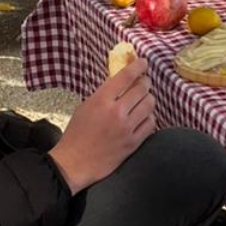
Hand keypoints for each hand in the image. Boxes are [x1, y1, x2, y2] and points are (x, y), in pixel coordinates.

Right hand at [48, 58, 155, 192]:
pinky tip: (143, 117)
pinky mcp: (133, 143)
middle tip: (144, 82)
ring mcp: (127, 128)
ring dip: (148, 99)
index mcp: (102, 100)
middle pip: (142, 88)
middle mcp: (117, 112)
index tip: (143, 62)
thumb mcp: (85, 106)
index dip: (138, 66)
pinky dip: (149, 117)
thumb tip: (122, 82)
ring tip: (144, 99)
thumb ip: (104, 94)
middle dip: (145, 82)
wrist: (75, 162)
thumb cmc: (77, 133)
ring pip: (149, 104)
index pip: (126, 76)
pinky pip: (150, 124)